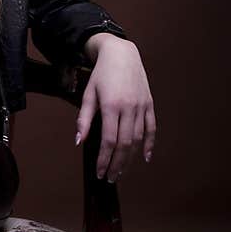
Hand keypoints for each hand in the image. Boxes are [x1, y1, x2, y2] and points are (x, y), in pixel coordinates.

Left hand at [75, 36, 155, 180]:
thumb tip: (78, 141)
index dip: (104, 159)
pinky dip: (149, 144)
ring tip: (122, 171)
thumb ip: (84, 119)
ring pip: (138, 139)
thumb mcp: (88, 95)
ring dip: (130, 158)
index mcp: (111, 106)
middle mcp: (128, 107)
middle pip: (124, 144)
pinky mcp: (149, 104)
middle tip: (110, 178)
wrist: (121, 54)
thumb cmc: (101, 74)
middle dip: (117, 164)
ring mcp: (141, 106)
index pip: (108, 141)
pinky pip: (151, 128)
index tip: (99, 172)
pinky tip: (144, 158)